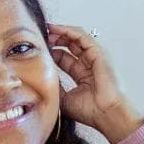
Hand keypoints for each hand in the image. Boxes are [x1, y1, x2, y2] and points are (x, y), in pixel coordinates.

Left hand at [48, 23, 143, 143]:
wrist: (106, 114)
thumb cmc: (90, 111)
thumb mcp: (63, 98)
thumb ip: (54, 86)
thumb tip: (40, 75)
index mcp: (83, 75)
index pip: (64, 58)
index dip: (51, 52)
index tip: (37, 49)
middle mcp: (89, 64)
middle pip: (70, 45)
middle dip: (55, 39)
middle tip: (41, 37)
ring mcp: (95, 57)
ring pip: (75, 37)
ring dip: (60, 32)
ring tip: (46, 29)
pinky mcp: (98, 52)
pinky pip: (81, 36)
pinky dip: (68, 30)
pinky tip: (55, 29)